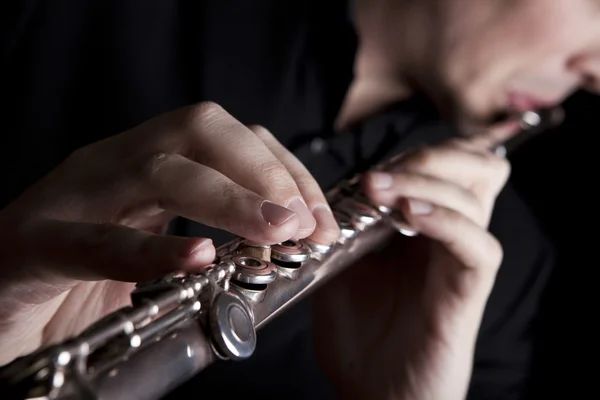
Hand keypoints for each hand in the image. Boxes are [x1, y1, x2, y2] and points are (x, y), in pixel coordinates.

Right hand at [0, 102, 339, 364]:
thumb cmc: (78, 286)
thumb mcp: (153, 249)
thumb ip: (206, 240)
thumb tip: (281, 247)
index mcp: (144, 166)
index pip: (230, 138)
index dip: (285, 170)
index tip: (320, 219)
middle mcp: (112, 168)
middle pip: (200, 131)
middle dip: (266, 172)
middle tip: (303, 224)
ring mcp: (70, 199)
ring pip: (158, 170)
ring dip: (230, 199)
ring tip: (276, 232)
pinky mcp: (34, 246)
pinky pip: (96, 240)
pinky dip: (152, 249)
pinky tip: (196, 258)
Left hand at [312, 126, 516, 399]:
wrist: (373, 392)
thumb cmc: (358, 333)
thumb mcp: (339, 266)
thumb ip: (345, 225)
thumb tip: (337, 186)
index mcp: (423, 226)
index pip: (446, 164)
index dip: (412, 154)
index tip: (366, 173)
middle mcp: (449, 236)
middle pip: (476, 166)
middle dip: (430, 156)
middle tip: (382, 177)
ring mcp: (460, 260)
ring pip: (477, 194)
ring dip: (425, 182)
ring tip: (381, 192)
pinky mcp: (467, 291)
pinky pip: (478, 244)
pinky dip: (446, 220)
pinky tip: (410, 217)